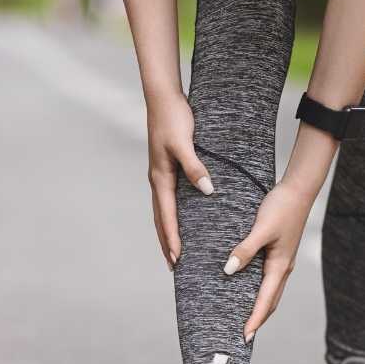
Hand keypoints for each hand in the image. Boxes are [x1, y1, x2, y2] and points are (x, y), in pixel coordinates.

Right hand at [146, 94, 213, 269]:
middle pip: (161, 219)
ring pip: (162, 211)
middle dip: (166, 242)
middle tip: (173, 265)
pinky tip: (177, 219)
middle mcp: (157, 179)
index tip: (177, 258)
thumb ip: (195, 167)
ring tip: (172, 250)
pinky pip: (167, 199)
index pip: (167, 215)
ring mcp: (159, 174)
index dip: (172, 238)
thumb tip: (207, 190)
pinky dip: (170, 215)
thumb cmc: (173, 119)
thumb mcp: (184, 143)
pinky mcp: (165, 168)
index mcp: (161, 177)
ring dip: (166, 231)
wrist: (162, 99)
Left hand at [221, 180, 315, 340]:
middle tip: (243, 337)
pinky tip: (246, 289)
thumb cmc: (281, 208)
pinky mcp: (278, 253)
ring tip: (245, 320)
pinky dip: (259, 291)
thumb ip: (245, 250)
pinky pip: (267, 279)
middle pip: (269, 302)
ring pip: (270, 292)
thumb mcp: (261, 229)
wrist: (298, 191)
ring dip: (259, 307)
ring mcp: (282, 261)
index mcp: (280, 266)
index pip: (265, 301)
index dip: (255, 320)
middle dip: (258, 320)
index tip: (245, 337)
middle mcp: (282, 268)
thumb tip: (229, 270)